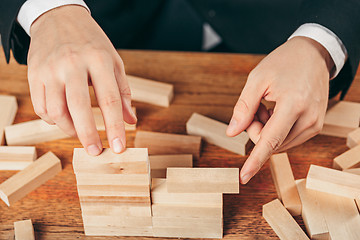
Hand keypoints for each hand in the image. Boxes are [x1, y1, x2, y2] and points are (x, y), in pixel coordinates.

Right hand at [28, 5, 136, 154]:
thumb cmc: (92, 43)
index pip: (109, 99)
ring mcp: (50, 69)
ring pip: (56, 110)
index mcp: (99, 60)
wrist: (59, 18)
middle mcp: (72, 64)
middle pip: (79, 108)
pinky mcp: (34, 74)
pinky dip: (52, 120)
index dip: (115, 126)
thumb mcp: (114, 61)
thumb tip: (131, 121)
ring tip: (80, 133)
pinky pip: (40, 106)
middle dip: (88, 135)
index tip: (119, 147)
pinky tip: (63, 120)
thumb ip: (123, 92)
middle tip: (96, 152)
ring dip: (69, 129)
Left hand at [226, 36, 332, 183]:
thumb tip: (232, 134)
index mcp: (294, 104)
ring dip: (265, 130)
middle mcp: (309, 119)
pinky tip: (276, 110)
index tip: (243, 177)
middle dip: (255, 129)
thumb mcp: (256, 79)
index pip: (270, 141)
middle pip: (271, 143)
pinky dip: (276, 129)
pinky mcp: (316, 126)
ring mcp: (315, 124)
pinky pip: (288, 138)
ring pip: (278, 143)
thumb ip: (243, 108)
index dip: (255, 161)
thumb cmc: (283, 63)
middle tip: (256, 107)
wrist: (313, 55)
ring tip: (268, 106)